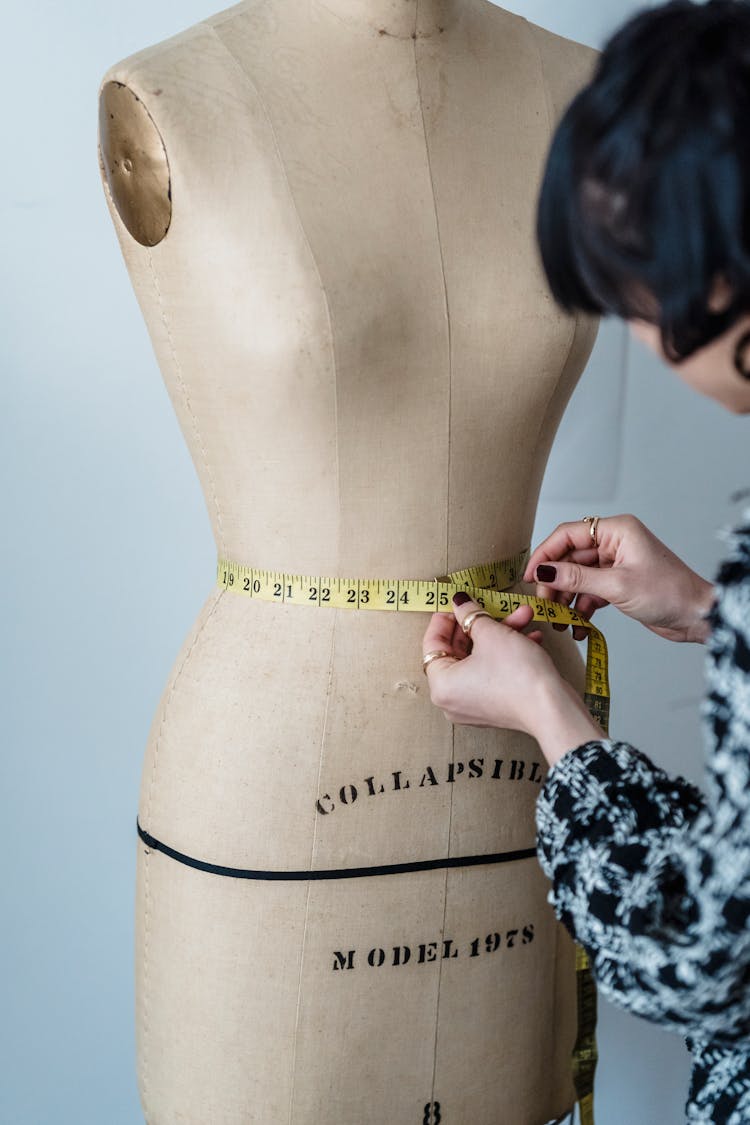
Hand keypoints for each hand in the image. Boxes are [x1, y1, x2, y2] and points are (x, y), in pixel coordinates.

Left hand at [421, 594, 601, 764]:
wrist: (553, 709)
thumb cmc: (518, 677)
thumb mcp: (491, 634)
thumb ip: (470, 614)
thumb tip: (461, 603)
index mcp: (441, 685)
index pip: (432, 644)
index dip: (445, 618)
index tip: (456, 603)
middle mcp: (452, 699)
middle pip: (459, 650)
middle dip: (481, 624)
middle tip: (490, 605)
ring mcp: (474, 705)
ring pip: (481, 659)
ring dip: (501, 634)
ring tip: (522, 616)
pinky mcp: (496, 706)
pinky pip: (494, 672)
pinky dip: (508, 653)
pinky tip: (530, 637)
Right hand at [523, 514, 715, 643]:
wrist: (697, 616)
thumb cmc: (669, 593)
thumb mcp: (616, 586)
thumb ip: (576, 578)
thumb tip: (543, 571)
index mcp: (616, 531)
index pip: (568, 535)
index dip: (545, 554)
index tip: (529, 577)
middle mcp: (614, 543)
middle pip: (570, 558)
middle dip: (555, 583)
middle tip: (544, 605)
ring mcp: (616, 564)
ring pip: (577, 577)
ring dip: (566, 599)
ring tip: (560, 621)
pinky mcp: (618, 583)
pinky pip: (589, 591)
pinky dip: (581, 608)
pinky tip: (578, 627)